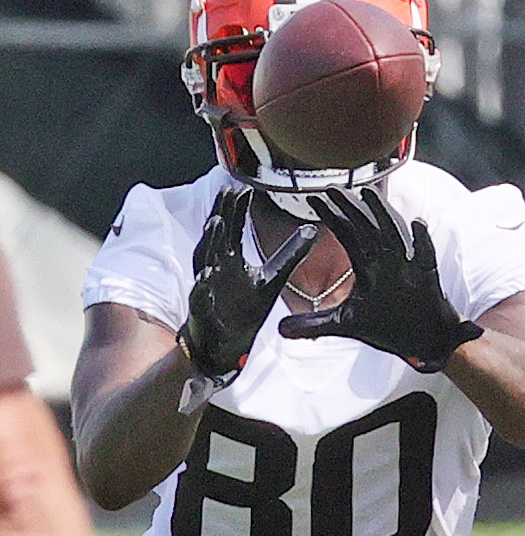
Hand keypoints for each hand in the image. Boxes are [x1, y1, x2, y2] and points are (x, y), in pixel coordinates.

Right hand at [178, 187, 316, 411]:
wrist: (226, 349)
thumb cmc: (244, 309)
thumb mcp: (273, 279)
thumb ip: (290, 254)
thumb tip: (312, 229)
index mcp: (230, 260)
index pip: (232, 228)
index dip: (236, 209)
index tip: (243, 186)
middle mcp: (215, 270)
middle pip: (216, 237)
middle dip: (221, 214)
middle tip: (227, 191)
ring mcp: (206, 291)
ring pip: (205, 263)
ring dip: (210, 243)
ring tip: (215, 222)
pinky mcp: (204, 315)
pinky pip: (201, 301)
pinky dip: (202, 289)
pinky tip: (204, 279)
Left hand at [278, 186, 483, 372]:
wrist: (421, 341)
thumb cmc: (387, 327)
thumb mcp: (345, 324)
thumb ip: (314, 324)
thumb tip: (280, 330)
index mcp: (367, 266)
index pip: (347, 235)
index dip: (331, 217)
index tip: (313, 199)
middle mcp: (385, 262)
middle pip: (367, 228)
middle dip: (350, 208)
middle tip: (331, 188)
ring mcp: (406, 269)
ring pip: (393, 235)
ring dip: (382, 215)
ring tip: (369, 195)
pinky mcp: (425, 280)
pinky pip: (424, 257)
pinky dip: (422, 242)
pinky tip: (418, 224)